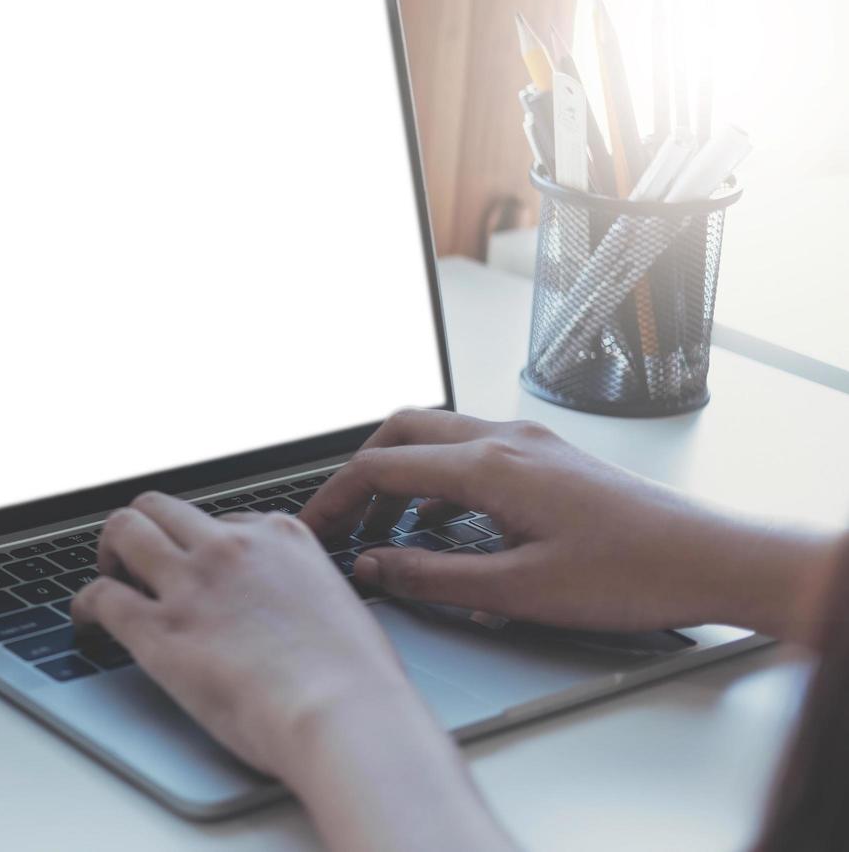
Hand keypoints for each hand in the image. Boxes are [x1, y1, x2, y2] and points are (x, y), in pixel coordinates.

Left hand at [72, 493, 513, 850]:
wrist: (344, 717)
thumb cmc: (357, 683)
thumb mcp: (339, 607)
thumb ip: (303, 591)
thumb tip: (290, 610)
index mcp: (280, 537)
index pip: (221, 520)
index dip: (202, 544)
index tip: (196, 565)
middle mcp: (229, 547)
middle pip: (161, 508)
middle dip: (145, 528)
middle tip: (137, 559)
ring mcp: (190, 584)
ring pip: (123, 530)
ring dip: (110, 551)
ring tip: (109, 575)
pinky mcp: (158, 629)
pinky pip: (101, 596)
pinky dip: (84, 602)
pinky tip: (85, 616)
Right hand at [298, 409, 831, 637]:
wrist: (709, 559)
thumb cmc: (631, 573)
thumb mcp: (518, 591)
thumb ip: (434, 577)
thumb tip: (375, 565)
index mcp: (490, 465)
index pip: (383, 467)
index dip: (335, 498)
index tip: (313, 529)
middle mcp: (506, 438)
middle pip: (402, 431)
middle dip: (359, 473)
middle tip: (340, 519)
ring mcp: (530, 442)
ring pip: (437, 434)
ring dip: (400, 473)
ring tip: (385, 527)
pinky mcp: (548, 457)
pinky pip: (471, 448)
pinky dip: (437, 476)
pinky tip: (444, 523)